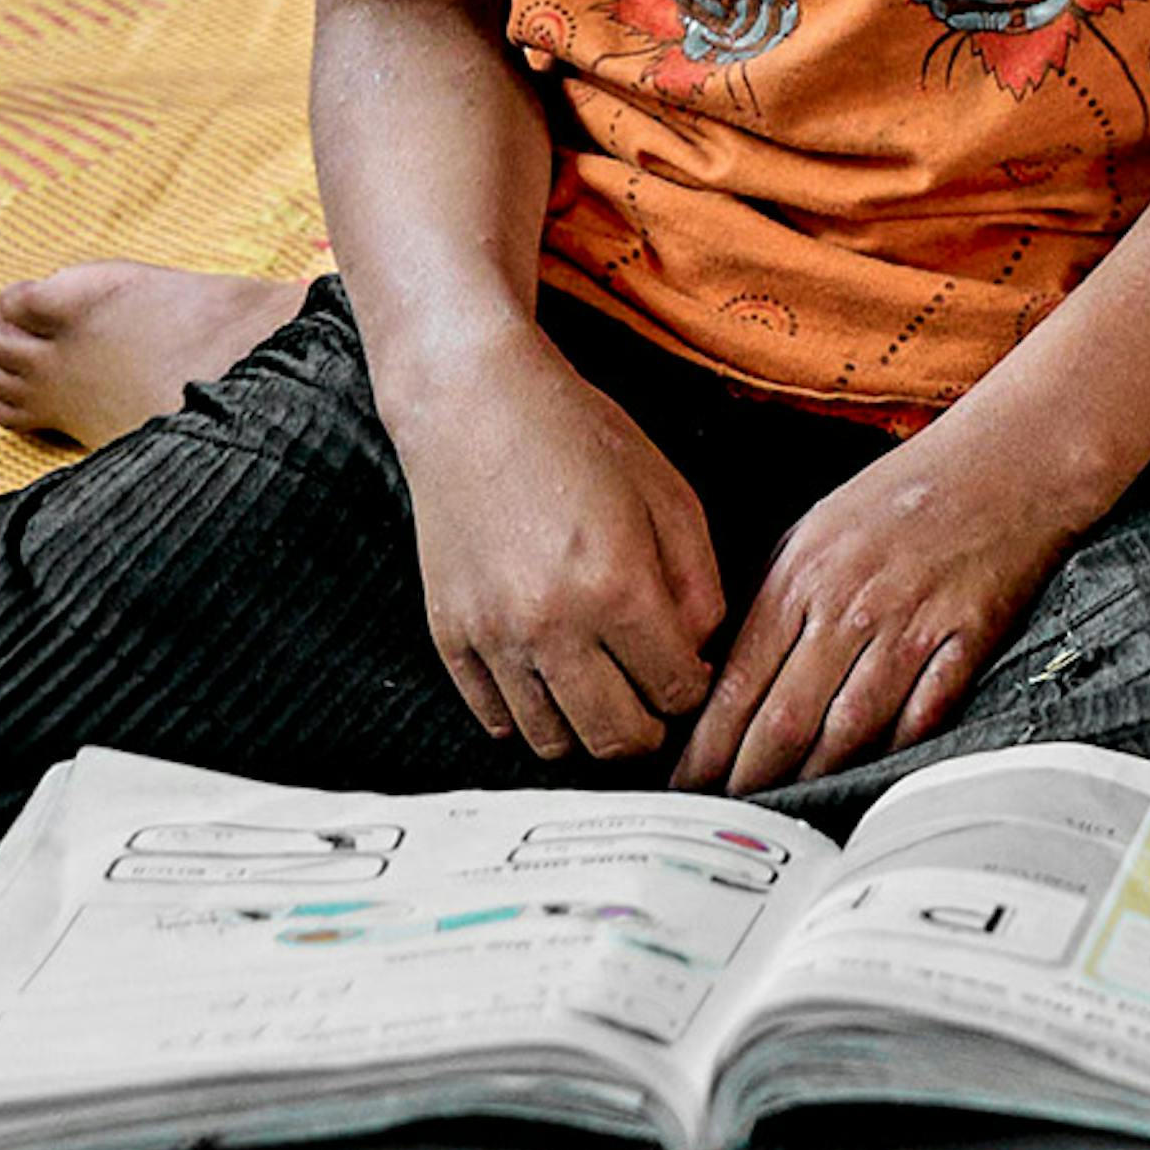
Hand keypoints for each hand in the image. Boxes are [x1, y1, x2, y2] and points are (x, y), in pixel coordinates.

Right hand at [381, 341, 728, 763]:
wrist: (474, 406)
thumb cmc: (580, 440)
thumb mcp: (670, 498)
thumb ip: (699, 588)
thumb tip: (697, 655)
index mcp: (617, 589)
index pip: (675, 693)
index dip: (695, 687)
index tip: (690, 667)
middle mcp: (551, 626)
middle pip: (616, 739)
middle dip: (650, 726)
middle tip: (653, 693)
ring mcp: (493, 638)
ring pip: (554, 743)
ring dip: (590, 729)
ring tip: (604, 687)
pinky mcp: (450, 638)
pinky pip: (497, 721)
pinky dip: (531, 716)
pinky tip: (552, 678)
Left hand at [677, 409, 1103, 793]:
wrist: (1009, 460)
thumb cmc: (907, 493)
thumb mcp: (816, 530)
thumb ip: (773, 599)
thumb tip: (729, 675)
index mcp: (802, 575)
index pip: (736, 682)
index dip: (706, 744)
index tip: (684, 779)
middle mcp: (850, 605)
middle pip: (784, 718)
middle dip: (745, 778)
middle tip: (723, 814)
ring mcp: (911, 626)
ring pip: (848, 730)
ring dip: (812, 778)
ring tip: (785, 809)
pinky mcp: (968, 640)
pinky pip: (922, 716)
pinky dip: (892, 754)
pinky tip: (868, 777)